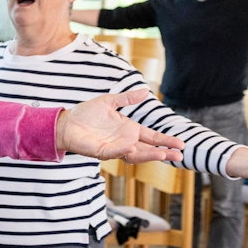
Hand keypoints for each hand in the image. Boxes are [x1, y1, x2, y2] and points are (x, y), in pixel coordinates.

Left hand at [56, 88, 185, 162]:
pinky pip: (114, 152)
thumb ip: (127, 99)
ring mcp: (114, 148)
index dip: (165, 141)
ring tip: (163, 155)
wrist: (66, 122)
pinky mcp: (101, 151)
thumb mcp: (109, 102)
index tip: (181, 144)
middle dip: (163, 153)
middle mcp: (125, 141)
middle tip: (179, 156)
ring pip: (135, 155)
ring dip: (148, 155)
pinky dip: (122, 151)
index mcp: (129, 130)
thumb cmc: (87, 113)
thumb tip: (146, 91)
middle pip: (148, 149)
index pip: (152, 137)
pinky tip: (131, 148)